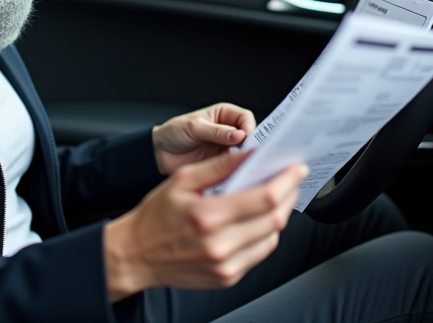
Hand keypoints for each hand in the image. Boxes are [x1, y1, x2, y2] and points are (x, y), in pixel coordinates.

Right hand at [103, 150, 306, 301]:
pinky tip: (258, 220)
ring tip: (276, 198)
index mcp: (208, 215)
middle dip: (289, 195)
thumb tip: (251, 154)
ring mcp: (225, 265)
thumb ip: (219, 166)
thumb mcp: (182, 179)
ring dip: (279, 215)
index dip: (287, 181)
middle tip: (291, 180)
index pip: (264, 197)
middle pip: (274, 219)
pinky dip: (265, 234)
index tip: (296, 168)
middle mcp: (220, 244)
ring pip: (271, 238)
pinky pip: (259, 254)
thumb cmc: (155, 216)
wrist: (136, 254)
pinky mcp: (227, 278)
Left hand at [152, 103, 255, 174]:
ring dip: (243, 158)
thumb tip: (239, 135)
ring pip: (244, 153)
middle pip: (249, 136)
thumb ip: (217, 131)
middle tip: (245, 154)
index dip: (248, 127)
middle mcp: (228, 130)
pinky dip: (235, 169)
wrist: (160, 153)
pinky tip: (232, 172)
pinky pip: (234, 165)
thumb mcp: (195, 128)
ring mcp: (226, 147)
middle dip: (249, 145)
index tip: (244, 138)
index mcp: (224, 114)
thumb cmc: (175, 132)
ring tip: (237, 164)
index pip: (245, 118)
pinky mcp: (222, 163)